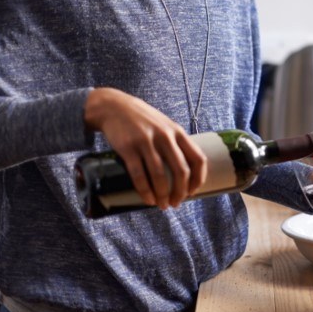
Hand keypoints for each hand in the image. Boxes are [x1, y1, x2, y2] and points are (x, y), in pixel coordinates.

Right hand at [83, 87, 206, 208]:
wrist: (114, 107)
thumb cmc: (142, 120)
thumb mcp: (164, 125)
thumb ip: (175, 143)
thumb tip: (185, 172)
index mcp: (178, 132)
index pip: (198, 159)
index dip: (198, 179)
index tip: (193, 192)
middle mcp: (165, 137)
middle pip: (181, 171)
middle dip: (180, 192)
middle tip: (175, 203)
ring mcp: (146, 142)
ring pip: (160, 176)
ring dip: (162, 195)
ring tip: (161, 205)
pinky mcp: (128, 148)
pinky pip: (139, 175)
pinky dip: (145, 191)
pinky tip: (148, 199)